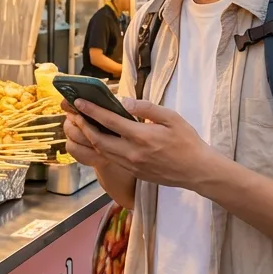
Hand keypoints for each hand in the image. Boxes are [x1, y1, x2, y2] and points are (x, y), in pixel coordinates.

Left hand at [67, 97, 214, 189]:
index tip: (79, 102)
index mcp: (141, 137)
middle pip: (98, 139)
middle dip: (84, 126)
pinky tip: (100, 139)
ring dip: (90, 138)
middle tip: (75, 114)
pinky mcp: (134, 173)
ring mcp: (131, 165)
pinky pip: (111, 159)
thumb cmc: (187, 142)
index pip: (109, 121)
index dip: (91, 110)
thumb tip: (124, 101)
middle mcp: (132, 153)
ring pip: (102, 152)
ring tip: (83, 124)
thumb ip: (145, 108)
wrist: (197, 171)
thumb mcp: (171, 118)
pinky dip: (101, 148)